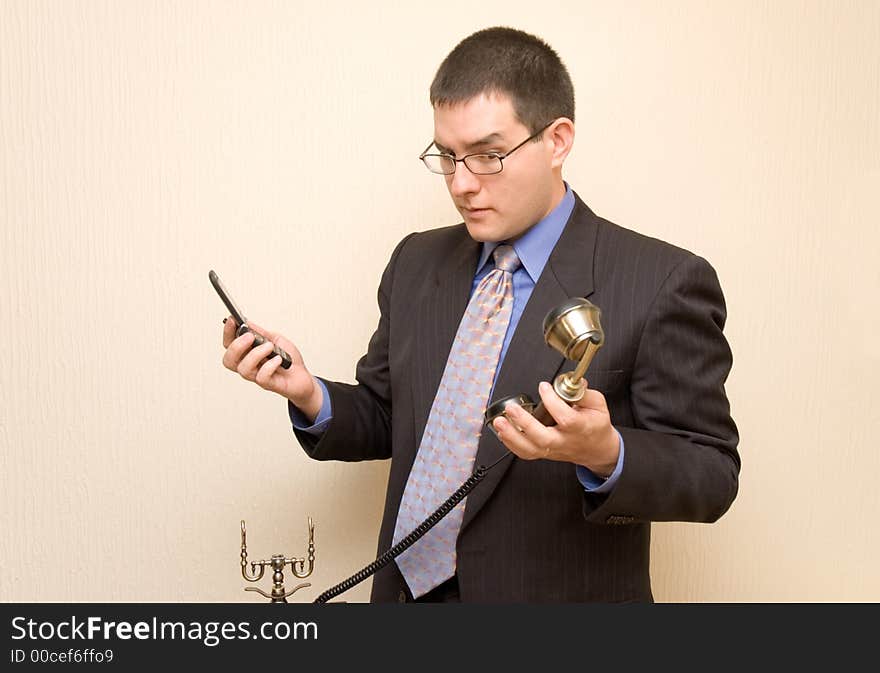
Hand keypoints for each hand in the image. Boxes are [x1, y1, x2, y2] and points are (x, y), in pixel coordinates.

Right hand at [221, 318, 322, 421]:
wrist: (303, 376)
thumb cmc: (288, 360)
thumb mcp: (275, 340)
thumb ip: (261, 333)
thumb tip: (246, 322)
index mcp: (248, 354)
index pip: (229, 345)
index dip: (227, 333)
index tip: (233, 320)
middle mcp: (249, 366)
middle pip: (229, 361)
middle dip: (236, 347)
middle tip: (250, 337)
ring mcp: (257, 376)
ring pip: (244, 369)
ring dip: (256, 354)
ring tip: (270, 346)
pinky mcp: (269, 384)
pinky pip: (262, 377)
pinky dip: (270, 366)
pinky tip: (278, 359)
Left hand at [492, 380, 618, 476]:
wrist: (596, 449)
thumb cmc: (595, 425)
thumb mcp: (598, 405)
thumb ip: (584, 393)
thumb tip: (571, 382)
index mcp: (581, 428)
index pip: (566, 418)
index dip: (553, 402)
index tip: (544, 387)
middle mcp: (565, 441)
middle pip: (543, 438)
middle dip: (524, 423)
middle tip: (512, 409)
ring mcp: (553, 450)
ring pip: (530, 450)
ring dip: (511, 436)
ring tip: (499, 421)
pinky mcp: (544, 453)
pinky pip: (525, 453)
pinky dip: (510, 444)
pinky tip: (502, 431)